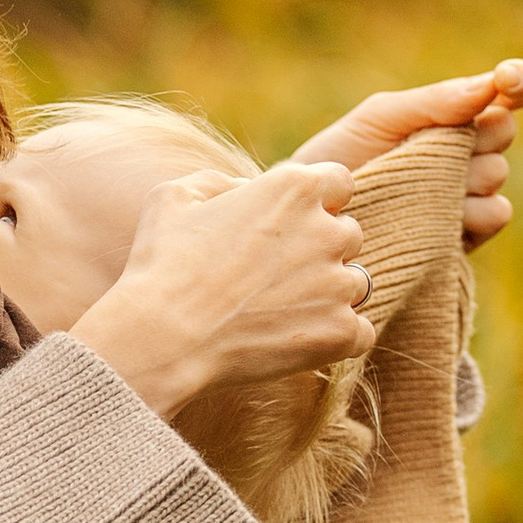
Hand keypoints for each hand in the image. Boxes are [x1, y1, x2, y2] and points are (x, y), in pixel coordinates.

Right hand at [72, 160, 375, 421]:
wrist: (164, 336)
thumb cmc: (163, 264)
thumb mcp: (174, 196)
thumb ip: (219, 182)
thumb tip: (243, 189)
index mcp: (294, 188)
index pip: (339, 181)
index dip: (318, 201)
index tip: (293, 222)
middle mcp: (327, 231)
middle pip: (349, 234)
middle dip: (322, 249)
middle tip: (277, 274)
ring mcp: (338, 284)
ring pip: (356, 284)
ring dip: (329, 293)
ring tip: (282, 311)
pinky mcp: (340, 332)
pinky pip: (359, 332)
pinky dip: (334, 337)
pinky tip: (296, 340)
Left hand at [289, 60, 522, 247]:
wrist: (316, 216)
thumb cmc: (340, 157)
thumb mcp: (380, 118)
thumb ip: (435, 100)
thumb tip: (489, 85)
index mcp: (452, 115)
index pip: (508, 90)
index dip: (519, 81)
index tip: (508, 78)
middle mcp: (468, 151)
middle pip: (503, 130)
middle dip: (472, 133)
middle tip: (423, 146)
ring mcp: (469, 192)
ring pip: (497, 173)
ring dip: (462, 177)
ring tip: (412, 187)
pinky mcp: (468, 233)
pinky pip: (495, 213)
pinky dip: (468, 212)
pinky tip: (430, 216)